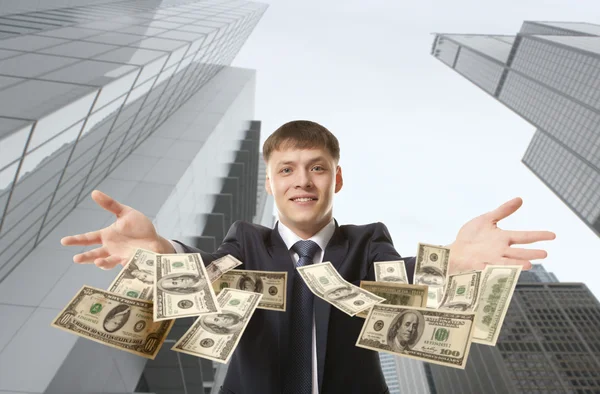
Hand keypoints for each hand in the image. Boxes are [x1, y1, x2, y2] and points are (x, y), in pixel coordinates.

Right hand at [60, 190, 174, 268]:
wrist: (153, 240)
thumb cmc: (138, 227)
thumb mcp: (125, 213)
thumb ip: (110, 205)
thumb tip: (94, 192)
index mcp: (106, 236)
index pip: (88, 238)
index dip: (76, 240)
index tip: (63, 241)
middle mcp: (110, 248)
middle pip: (94, 254)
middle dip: (85, 257)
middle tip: (76, 258)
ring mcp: (120, 256)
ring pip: (107, 262)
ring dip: (102, 263)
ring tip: (98, 262)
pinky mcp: (132, 261)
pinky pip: (126, 264)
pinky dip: (123, 264)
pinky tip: (122, 262)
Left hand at [448, 197, 555, 273]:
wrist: (455, 249)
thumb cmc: (471, 236)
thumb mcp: (487, 219)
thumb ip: (503, 211)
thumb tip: (520, 199)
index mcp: (504, 238)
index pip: (525, 236)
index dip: (539, 235)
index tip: (553, 235)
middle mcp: (501, 250)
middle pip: (520, 252)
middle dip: (531, 253)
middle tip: (544, 254)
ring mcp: (491, 259)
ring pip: (508, 262)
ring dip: (518, 264)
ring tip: (529, 265)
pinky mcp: (481, 265)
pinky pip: (491, 268)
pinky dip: (497, 269)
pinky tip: (504, 270)